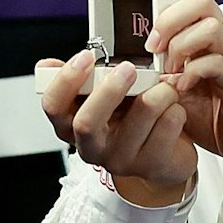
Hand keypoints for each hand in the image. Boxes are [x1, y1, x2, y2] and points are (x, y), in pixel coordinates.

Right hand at [36, 51, 195, 205]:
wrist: (164, 156)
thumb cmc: (130, 119)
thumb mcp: (102, 98)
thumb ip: (81, 81)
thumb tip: (46, 65)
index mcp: (72, 127)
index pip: (53, 107)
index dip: (66, 80)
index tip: (85, 57)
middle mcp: (91, 147)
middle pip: (87, 122)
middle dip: (109, 90)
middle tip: (128, 68)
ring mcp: (121, 160)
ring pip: (142, 113)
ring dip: (159, 91)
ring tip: (164, 86)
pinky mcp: (152, 165)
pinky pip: (168, 123)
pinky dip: (176, 106)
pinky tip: (174, 108)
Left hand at [133, 0, 222, 181]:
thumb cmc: (205, 109)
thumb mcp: (168, 83)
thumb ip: (147, 66)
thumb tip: (106, 58)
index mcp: (201, 30)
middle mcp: (221, 36)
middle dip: (169, 16)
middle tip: (151, 46)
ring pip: (211, 25)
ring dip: (180, 45)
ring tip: (166, 70)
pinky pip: (217, 63)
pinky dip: (192, 72)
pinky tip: (180, 87)